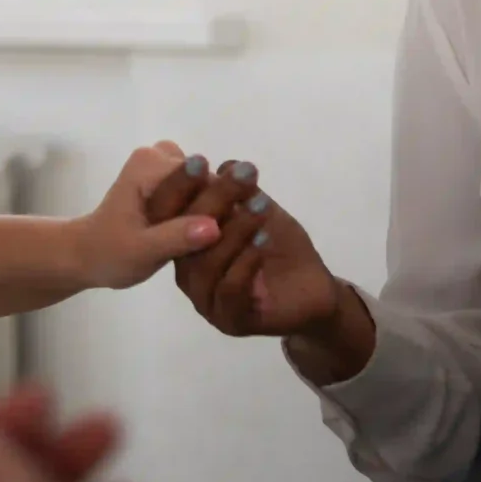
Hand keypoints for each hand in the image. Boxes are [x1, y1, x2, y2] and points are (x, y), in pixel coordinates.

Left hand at [68, 142, 222, 290]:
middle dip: (216, 208)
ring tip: (202, 239)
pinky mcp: (165, 179)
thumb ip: (176, 237)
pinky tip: (198, 235)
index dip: (220, 207)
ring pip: (207, 184)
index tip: (224, 235)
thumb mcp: (143, 251)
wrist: (88, 254)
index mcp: (149, 164)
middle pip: (209, 178)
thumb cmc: (110, 252)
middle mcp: (157, 155)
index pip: (205, 178)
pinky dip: (202, 209)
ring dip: (210, 209)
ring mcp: (161, 165)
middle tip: (211, 242)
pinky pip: (198, 188)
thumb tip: (214, 227)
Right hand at [142, 155, 369, 379]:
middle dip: (210, 202)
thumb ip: (239, 192)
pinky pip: (228, 290)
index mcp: (184, 244)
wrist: (313, 288)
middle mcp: (186, 272)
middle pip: (183, 237)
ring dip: (234, 232)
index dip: (180, 186)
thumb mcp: (260, 210)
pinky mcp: (228, 320)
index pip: (167, 213)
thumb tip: (224, 164)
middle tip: (237, 177)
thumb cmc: (280, 246)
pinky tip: (262, 242)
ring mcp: (205, 299)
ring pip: (205, 263)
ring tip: (259, 208)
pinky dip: (245, 263)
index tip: (201, 161)